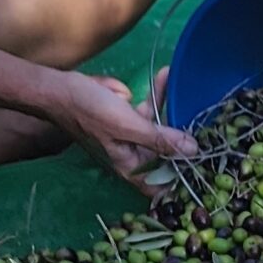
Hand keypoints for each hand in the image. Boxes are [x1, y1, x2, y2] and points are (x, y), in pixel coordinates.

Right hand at [42, 69, 195, 191]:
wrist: (59, 89)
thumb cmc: (89, 111)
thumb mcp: (127, 125)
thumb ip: (160, 139)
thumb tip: (194, 151)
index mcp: (130, 165)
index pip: (160, 186)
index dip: (180, 181)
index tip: (203, 167)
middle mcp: (131, 155)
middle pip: (165, 153)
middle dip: (181, 135)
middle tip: (201, 116)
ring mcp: (128, 136)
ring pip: (158, 127)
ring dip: (168, 105)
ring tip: (174, 80)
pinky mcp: (124, 118)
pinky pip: (146, 110)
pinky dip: (154, 95)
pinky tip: (162, 76)